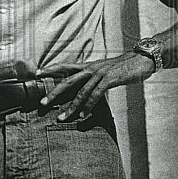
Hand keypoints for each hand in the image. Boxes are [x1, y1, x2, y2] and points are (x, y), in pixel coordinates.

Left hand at [40, 53, 155, 121]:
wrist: (141, 60)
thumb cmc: (123, 68)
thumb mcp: (104, 71)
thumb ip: (93, 78)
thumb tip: (84, 88)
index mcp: (88, 65)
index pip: (65, 66)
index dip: (51, 68)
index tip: (36, 73)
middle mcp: (91, 68)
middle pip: (68, 80)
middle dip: (54, 92)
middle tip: (42, 102)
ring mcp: (99, 73)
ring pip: (80, 91)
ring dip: (70, 106)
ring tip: (62, 117)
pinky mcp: (109, 79)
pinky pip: (95, 94)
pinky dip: (88, 106)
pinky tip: (83, 116)